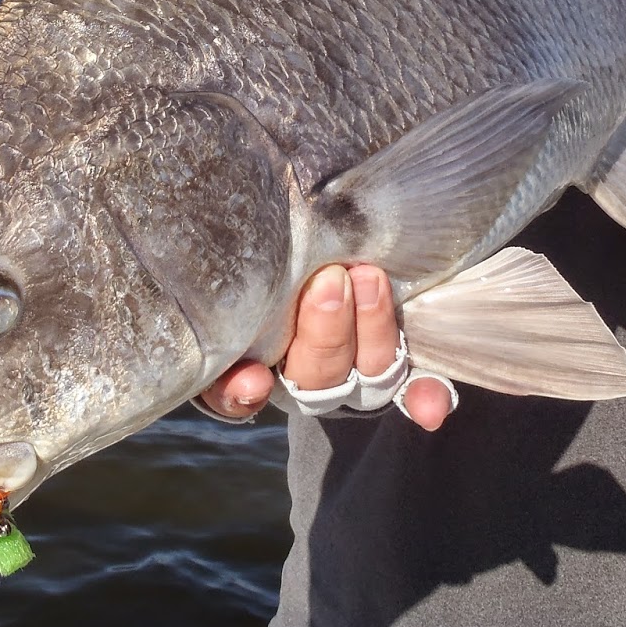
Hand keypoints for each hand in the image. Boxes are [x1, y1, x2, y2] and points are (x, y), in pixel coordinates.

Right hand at [197, 265, 454, 430]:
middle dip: (322, 333)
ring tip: (370, 278)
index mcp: (253, 352)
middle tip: (329, 281)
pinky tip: (431, 407)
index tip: (252, 378)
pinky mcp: (398, 367)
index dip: (238, 392)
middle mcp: (304, 373)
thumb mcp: (250, 248)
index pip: (233, 389)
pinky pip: (415, 389)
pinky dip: (423, 396)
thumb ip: (237, 252)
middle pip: (313, 375)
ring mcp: (355, 374)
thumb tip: (194, 219)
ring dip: (370, 332)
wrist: (339, 246)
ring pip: (365, 373)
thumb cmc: (274, 245)